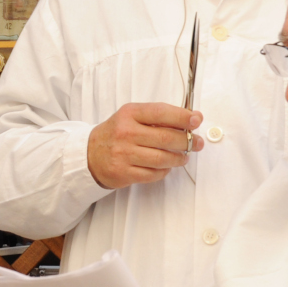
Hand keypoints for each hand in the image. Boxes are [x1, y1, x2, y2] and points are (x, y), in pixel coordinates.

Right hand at [87, 103, 202, 189]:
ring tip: (184, 157)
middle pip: (165, 138)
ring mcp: (124, 154)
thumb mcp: (131, 117)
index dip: (182, 116)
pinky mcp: (124, 172)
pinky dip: (164, 171)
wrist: (90, 154)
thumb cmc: (117, 134)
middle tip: (197, 143)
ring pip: (162, 158)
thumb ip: (156, 117)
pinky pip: (153, 174)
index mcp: (129, 114)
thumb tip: (189, 120)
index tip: (197, 119)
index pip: (161, 112)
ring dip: (178, 158)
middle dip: (187, 141)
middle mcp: (125, 132)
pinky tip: (166, 166)